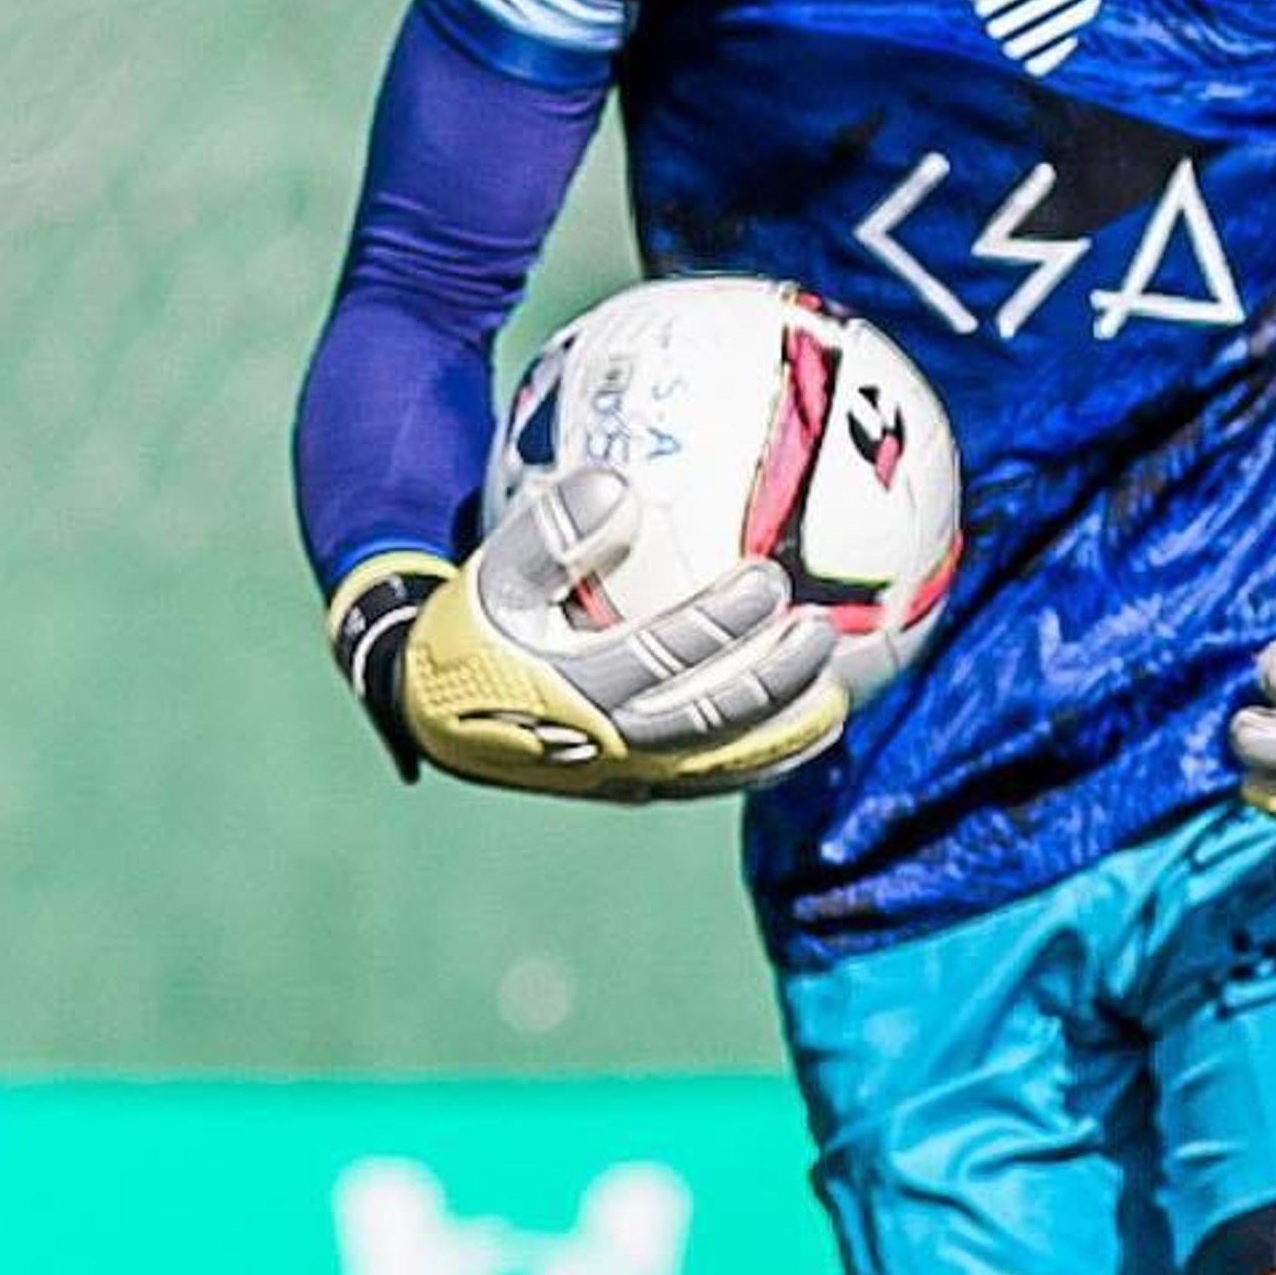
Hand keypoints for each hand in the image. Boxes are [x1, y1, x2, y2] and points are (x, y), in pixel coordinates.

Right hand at [325, 467, 848, 799]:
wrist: (434, 712)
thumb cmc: (470, 630)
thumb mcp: (489, 576)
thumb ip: (547, 533)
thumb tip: (617, 484)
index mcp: (569, 693)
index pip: (659, 658)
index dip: (718, 623)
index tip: (767, 577)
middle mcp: (607, 748)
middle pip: (708, 721)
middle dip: (771, 679)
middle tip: (820, 629)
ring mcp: (628, 779)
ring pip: (724, 764)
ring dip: (787, 730)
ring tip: (841, 691)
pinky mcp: (639, 790)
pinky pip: (717, 779)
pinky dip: (771, 758)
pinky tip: (817, 726)